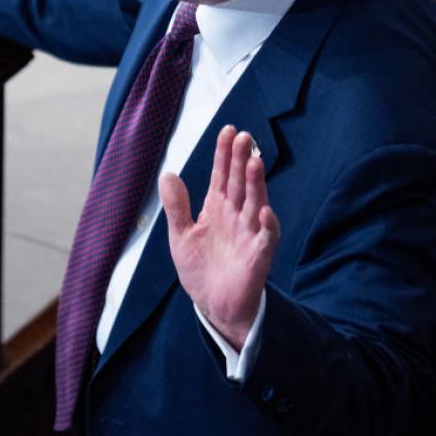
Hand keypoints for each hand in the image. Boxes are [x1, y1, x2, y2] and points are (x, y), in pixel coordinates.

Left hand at [160, 125, 280, 350]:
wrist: (213, 305)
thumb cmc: (200, 268)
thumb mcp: (180, 235)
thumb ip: (176, 206)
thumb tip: (168, 174)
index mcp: (217, 207)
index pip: (222, 174)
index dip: (224, 153)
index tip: (228, 130)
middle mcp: (236, 214)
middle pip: (240, 182)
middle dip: (241, 160)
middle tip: (243, 137)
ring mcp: (249, 232)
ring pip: (255, 202)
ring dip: (256, 183)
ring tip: (254, 161)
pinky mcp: (258, 255)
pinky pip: (266, 237)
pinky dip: (267, 225)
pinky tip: (264, 211)